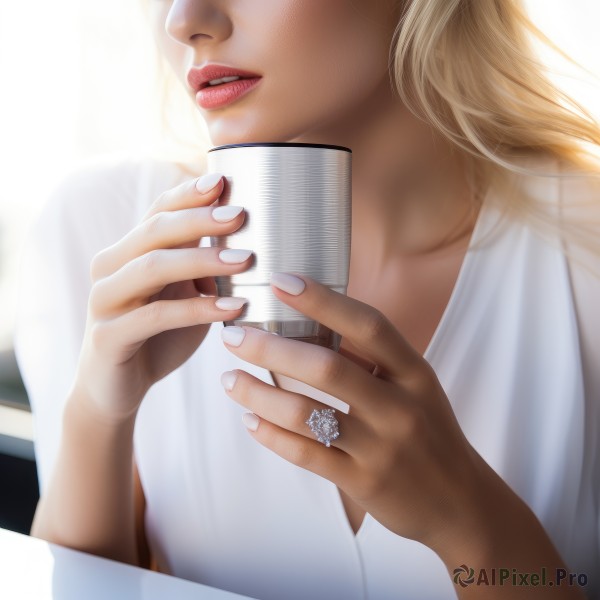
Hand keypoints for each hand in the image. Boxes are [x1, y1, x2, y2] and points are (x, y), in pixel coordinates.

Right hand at [74, 173, 252, 421]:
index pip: (158, 211)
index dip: (189, 195)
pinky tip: (233, 308)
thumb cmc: (158, 337)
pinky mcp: (108, 336)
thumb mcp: (184, 296)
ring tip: (245, 260)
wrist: (119, 389)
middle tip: (241, 215)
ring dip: (202, 260)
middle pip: (155, 231)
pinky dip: (196, 309)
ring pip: (153, 267)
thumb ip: (202, 269)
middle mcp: (110, 268)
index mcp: (128, 252)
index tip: (225, 181)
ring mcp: (104, 301)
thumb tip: (250, 241)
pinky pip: (155, 316)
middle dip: (200, 220)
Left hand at [219, 272, 491, 552]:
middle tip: (233, 335)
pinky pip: (306, 454)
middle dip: (270, 347)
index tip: (281, 280)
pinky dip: (271, 434)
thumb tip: (315, 323)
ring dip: (258, 392)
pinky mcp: (363, 482)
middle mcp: (400, 407)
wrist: (460, 503)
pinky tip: (250, 419)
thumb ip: (371, 359)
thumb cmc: (430, 432)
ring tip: (230, 378)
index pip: (367, 325)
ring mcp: (381, 448)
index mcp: (415, 373)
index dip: (323, 300)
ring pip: (305, 414)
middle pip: (326, 367)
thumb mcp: (416, 388)